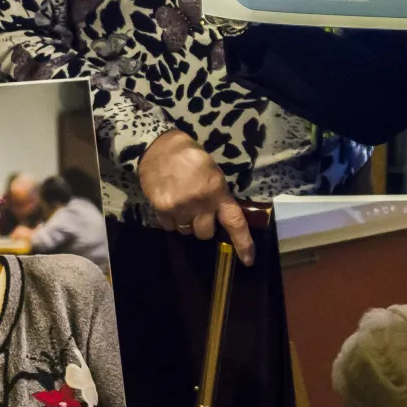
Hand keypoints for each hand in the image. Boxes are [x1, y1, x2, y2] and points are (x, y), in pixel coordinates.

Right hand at [137, 128, 253, 265]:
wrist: (159, 147)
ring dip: (185, 222)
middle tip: (198, 210)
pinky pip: (169, 227)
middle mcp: (200, 203)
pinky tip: (170, 202)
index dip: (243, 243)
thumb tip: (221, 217)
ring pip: (186, 232)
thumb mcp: (212, 172)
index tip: (248, 260)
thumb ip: (217, 195)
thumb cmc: (190, 157)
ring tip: (181, 203)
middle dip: (203, 225)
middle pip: (205, 233)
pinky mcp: (162, 209)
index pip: (235, 223)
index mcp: (217, 192)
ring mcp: (180, 208)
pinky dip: (170, 220)